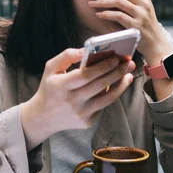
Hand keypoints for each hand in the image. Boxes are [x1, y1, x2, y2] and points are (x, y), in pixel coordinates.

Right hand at [20, 48, 135, 150]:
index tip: (115, 58)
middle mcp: (72, 101)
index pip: (86, 75)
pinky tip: (117, 85)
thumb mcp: (51, 68)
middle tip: (128, 63)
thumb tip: (85, 50)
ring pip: (107, 98)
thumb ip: (67, 56)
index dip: (102, 66)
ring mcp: (81, 113)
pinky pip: (104, 106)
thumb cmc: (50, 88)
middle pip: (100, 85)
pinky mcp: (87, 122)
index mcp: (61, 86)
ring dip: (121, 85)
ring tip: (128, 74)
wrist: (43, 117)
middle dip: (117, 72)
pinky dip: (112, 95)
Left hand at [87, 0, 171, 64]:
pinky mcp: (136, 26)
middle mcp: (144, 3)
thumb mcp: (145, 5)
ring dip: (102, 1)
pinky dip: (107, 14)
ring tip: (91, 3)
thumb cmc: (147, 23)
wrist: (156, 43)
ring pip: (119, 2)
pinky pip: (119, 16)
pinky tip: (98, 14)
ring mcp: (141, 14)